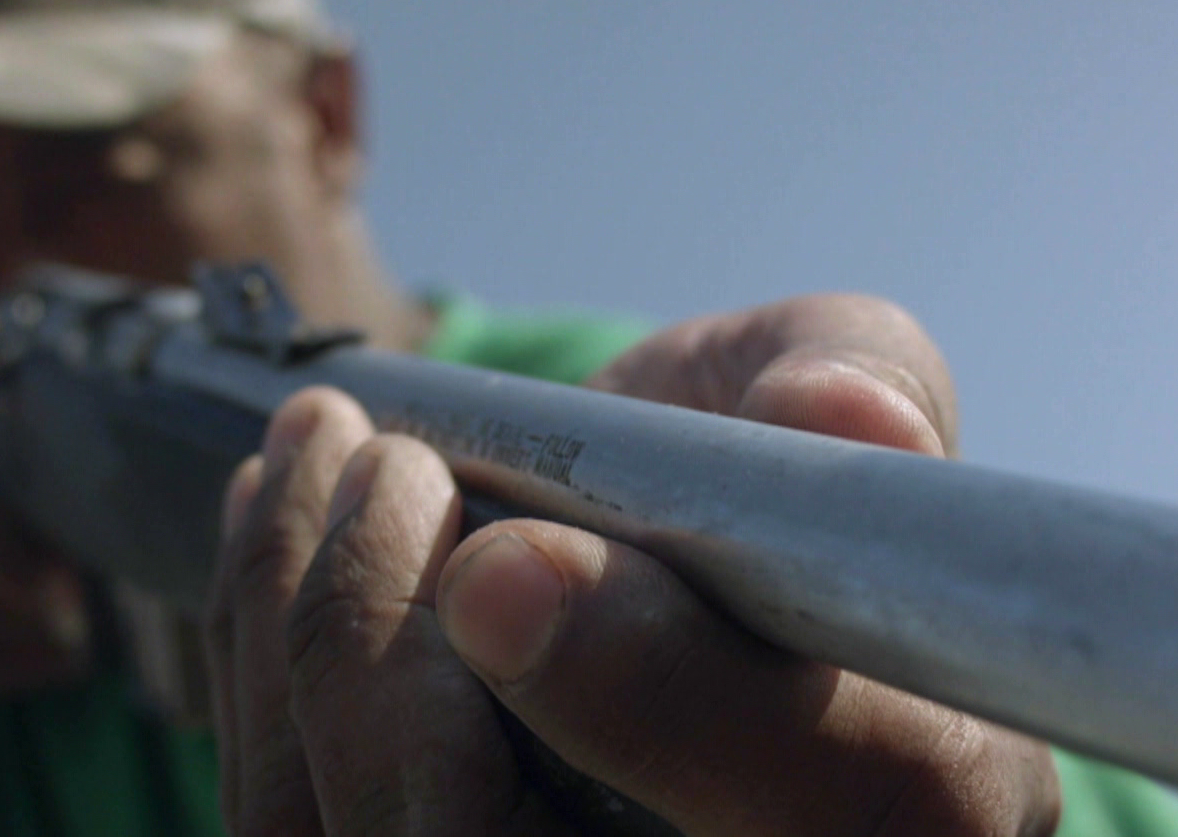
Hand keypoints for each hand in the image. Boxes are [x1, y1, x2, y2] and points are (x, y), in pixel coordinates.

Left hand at [204, 294, 1059, 835]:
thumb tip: (851, 418)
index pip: (840, 805)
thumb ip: (858, 385)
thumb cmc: (757, 473)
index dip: (654, 692)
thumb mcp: (836, 396)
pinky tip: (280, 524)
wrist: (657, 552)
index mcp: (919, 801)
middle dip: (395, 664)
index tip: (505, 557)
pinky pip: (294, 823)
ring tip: (322, 457)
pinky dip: (259, 662)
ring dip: (309, 635)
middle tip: (388, 468)